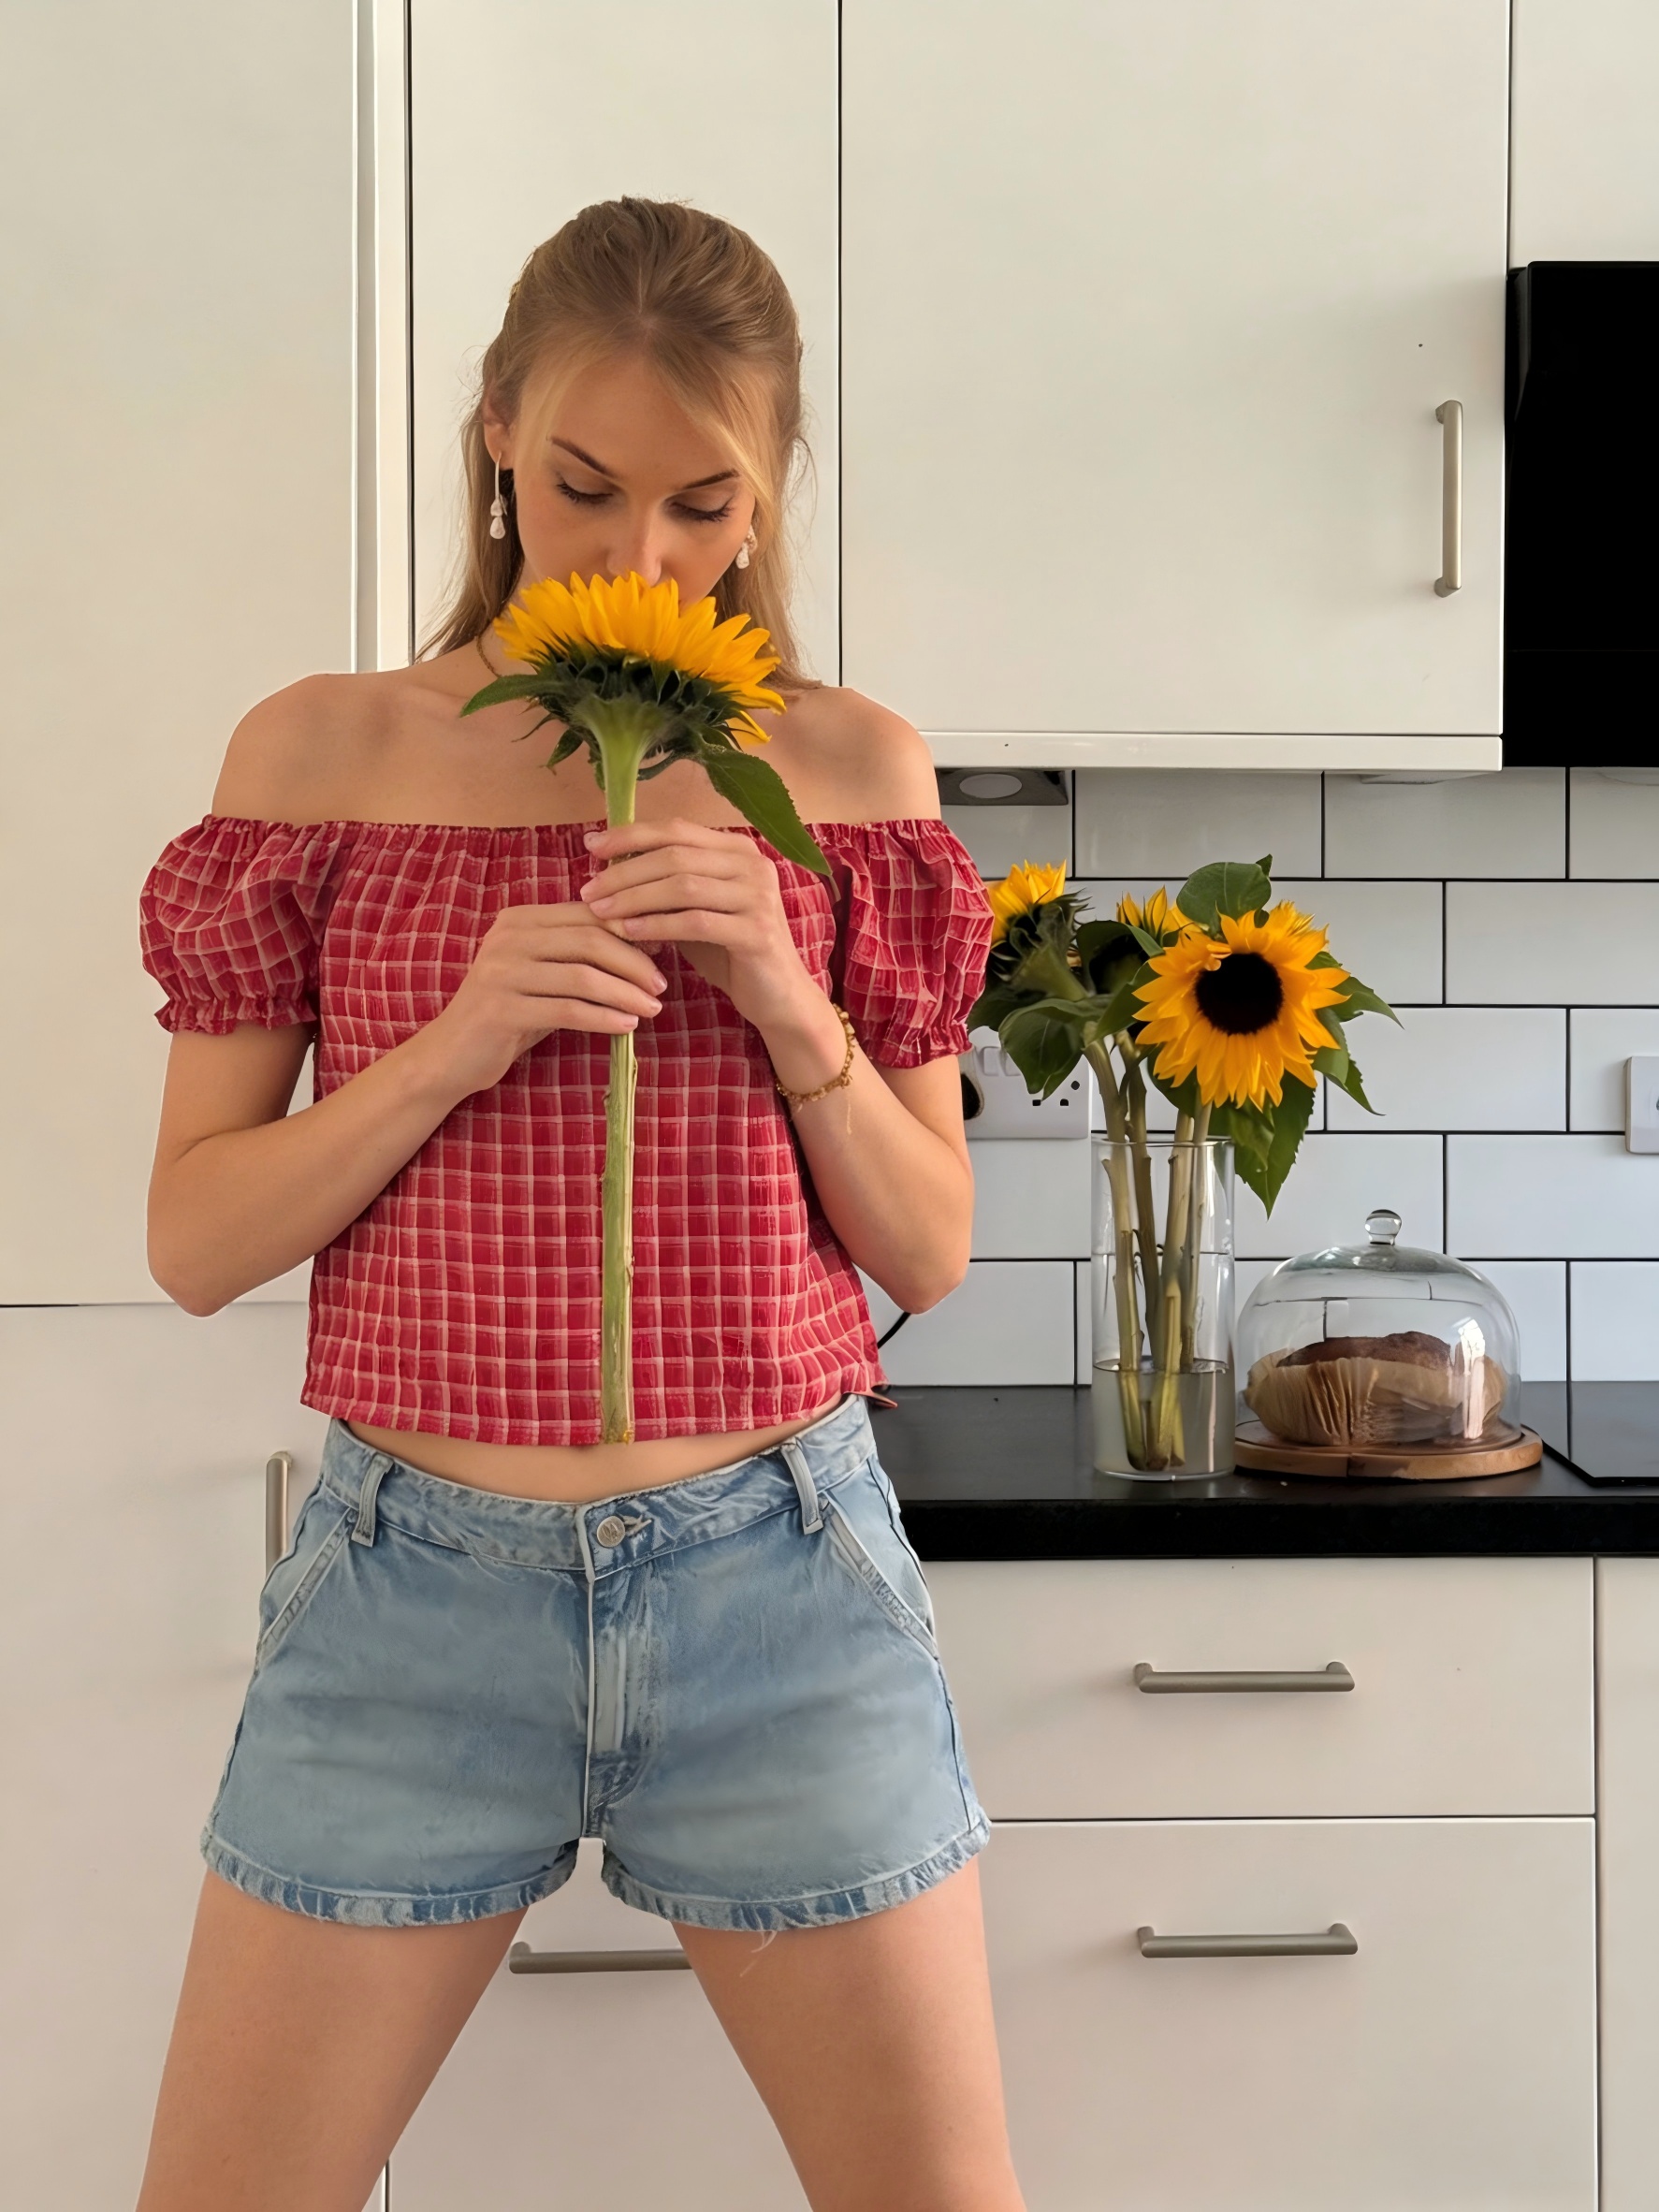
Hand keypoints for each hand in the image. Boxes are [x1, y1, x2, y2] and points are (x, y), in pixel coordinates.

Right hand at [417, 902, 667, 1099]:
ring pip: (582, 976)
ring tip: (652, 1009)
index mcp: (520, 920)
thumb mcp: (544, 975)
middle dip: (634, 962)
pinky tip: (627, 1027)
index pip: (587, 915)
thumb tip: (646, 944)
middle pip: (589, 940)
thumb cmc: (509, 1013)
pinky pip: (567, 1010)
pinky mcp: (501, 1009)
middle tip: (661, 986)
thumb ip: (579, 956)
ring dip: (625, 993)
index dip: (630, 931)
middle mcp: (508, 938)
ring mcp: (501, 972)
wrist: (451, 1054)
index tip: (662, 952)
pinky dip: (604, 1018)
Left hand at [579, 818, 819, 1035]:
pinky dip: (657, 925)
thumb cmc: (729, 951)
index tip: (590, 847)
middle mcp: (753, 865)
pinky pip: (696, 922)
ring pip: (683, 886)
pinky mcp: (757, 932)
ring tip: (600, 911)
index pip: (676, 829)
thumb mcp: (693, 910)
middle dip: (624, 871)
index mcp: (738, 849)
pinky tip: (629, 931)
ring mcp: (759, 897)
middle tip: (588, 890)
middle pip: (675, 855)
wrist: (778, 995)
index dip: (631, 835)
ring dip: (634, 897)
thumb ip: (664, 886)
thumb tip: (607, 868)